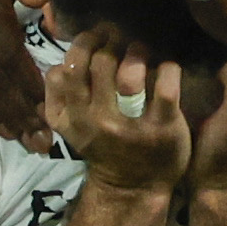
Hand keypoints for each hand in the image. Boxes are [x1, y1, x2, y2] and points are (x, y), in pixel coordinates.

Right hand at [44, 33, 189, 190]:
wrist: (133, 188)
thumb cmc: (103, 145)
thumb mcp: (70, 126)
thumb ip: (58, 95)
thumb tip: (60, 61)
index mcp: (70, 119)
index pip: (63, 71)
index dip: (80, 47)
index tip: (94, 40)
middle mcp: (95, 122)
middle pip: (98, 63)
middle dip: (110, 41)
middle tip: (119, 37)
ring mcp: (130, 126)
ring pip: (129, 72)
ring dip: (137, 51)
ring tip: (140, 49)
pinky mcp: (162, 128)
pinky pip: (166, 86)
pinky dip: (168, 68)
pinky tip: (167, 67)